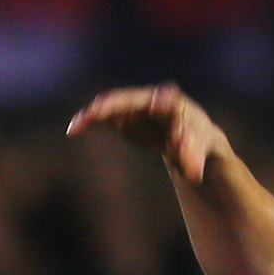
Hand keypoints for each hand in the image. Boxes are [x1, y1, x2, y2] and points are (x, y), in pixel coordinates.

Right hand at [67, 83, 229, 184]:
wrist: (186, 135)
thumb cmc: (197, 141)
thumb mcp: (199, 148)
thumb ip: (194, 158)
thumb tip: (193, 176)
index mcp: (178, 104)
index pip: (170, 101)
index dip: (162, 102)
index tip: (157, 104)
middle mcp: (153, 98)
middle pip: (134, 100)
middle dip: (119, 105)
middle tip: (99, 109)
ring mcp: (135, 104)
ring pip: (113, 104)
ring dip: (98, 112)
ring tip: (82, 121)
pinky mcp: (121, 113)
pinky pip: (102, 115)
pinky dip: (89, 120)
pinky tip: (74, 130)